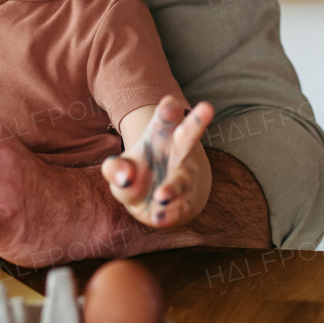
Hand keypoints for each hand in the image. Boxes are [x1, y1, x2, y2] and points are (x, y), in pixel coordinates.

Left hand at [101, 97, 213, 227]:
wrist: (156, 201)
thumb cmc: (136, 175)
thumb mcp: (120, 169)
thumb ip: (115, 169)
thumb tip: (124, 177)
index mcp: (160, 137)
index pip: (165, 120)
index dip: (169, 111)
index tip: (170, 104)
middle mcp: (177, 154)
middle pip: (188, 136)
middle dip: (197, 123)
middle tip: (208, 107)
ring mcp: (184, 178)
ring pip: (183, 180)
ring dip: (172, 187)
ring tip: (161, 195)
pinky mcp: (185, 202)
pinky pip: (179, 208)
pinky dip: (169, 214)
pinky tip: (158, 218)